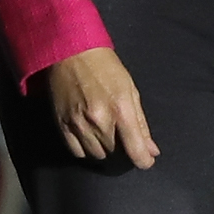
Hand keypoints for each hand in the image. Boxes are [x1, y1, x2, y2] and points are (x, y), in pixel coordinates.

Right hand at [45, 47, 158, 167]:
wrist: (71, 52)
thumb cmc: (105, 67)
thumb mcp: (130, 89)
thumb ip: (141, 123)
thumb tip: (151, 150)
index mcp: (121, 109)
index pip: (135, 150)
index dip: (143, 161)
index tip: (145, 161)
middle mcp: (99, 121)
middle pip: (115, 154)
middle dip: (122, 150)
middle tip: (121, 135)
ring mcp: (78, 124)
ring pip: (96, 155)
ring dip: (104, 149)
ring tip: (104, 134)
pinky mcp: (62, 125)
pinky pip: (77, 152)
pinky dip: (86, 149)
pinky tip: (89, 137)